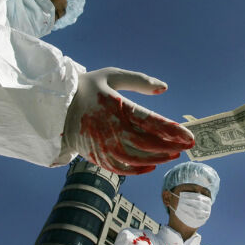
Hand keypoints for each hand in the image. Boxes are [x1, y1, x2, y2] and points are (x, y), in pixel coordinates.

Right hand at [61, 67, 194, 174]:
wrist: (54, 106)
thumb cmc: (87, 86)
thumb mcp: (112, 75)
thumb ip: (139, 80)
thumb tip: (164, 88)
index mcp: (116, 107)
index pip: (151, 121)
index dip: (173, 130)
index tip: (190, 136)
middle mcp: (110, 128)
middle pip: (147, 143)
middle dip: (170, 146)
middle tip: (187, 146)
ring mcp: (102, 145)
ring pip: (136, 158)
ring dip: (158, 158)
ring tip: (172, 154)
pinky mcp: (96, 156)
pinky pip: (121, 168)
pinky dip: (138, 169)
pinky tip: (152, 166)